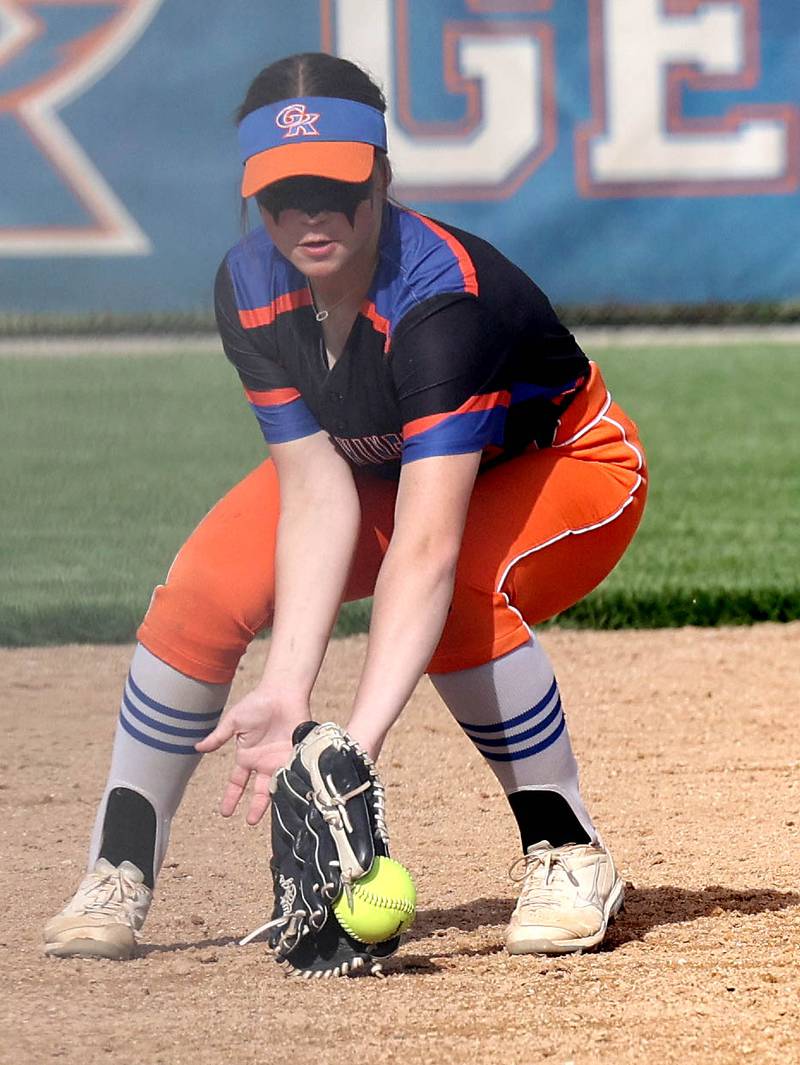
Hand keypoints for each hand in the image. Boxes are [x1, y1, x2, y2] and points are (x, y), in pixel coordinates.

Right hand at [195, 688, 309, 825]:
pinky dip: (292, 786)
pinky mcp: (295, 755)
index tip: (225, 813)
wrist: (282, 693)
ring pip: (276, 787)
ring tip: (271, 815)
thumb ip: (218, 737)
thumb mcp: (234, 721)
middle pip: (258, 790)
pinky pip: (293, 774)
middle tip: (250, 823)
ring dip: (272, 802)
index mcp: (247, 756)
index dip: (231, 797)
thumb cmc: (257, 703)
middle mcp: (263, 762)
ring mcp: (279, 760)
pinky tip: (291, 799)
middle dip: (255, 807)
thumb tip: (197, 748)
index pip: (237, 783)